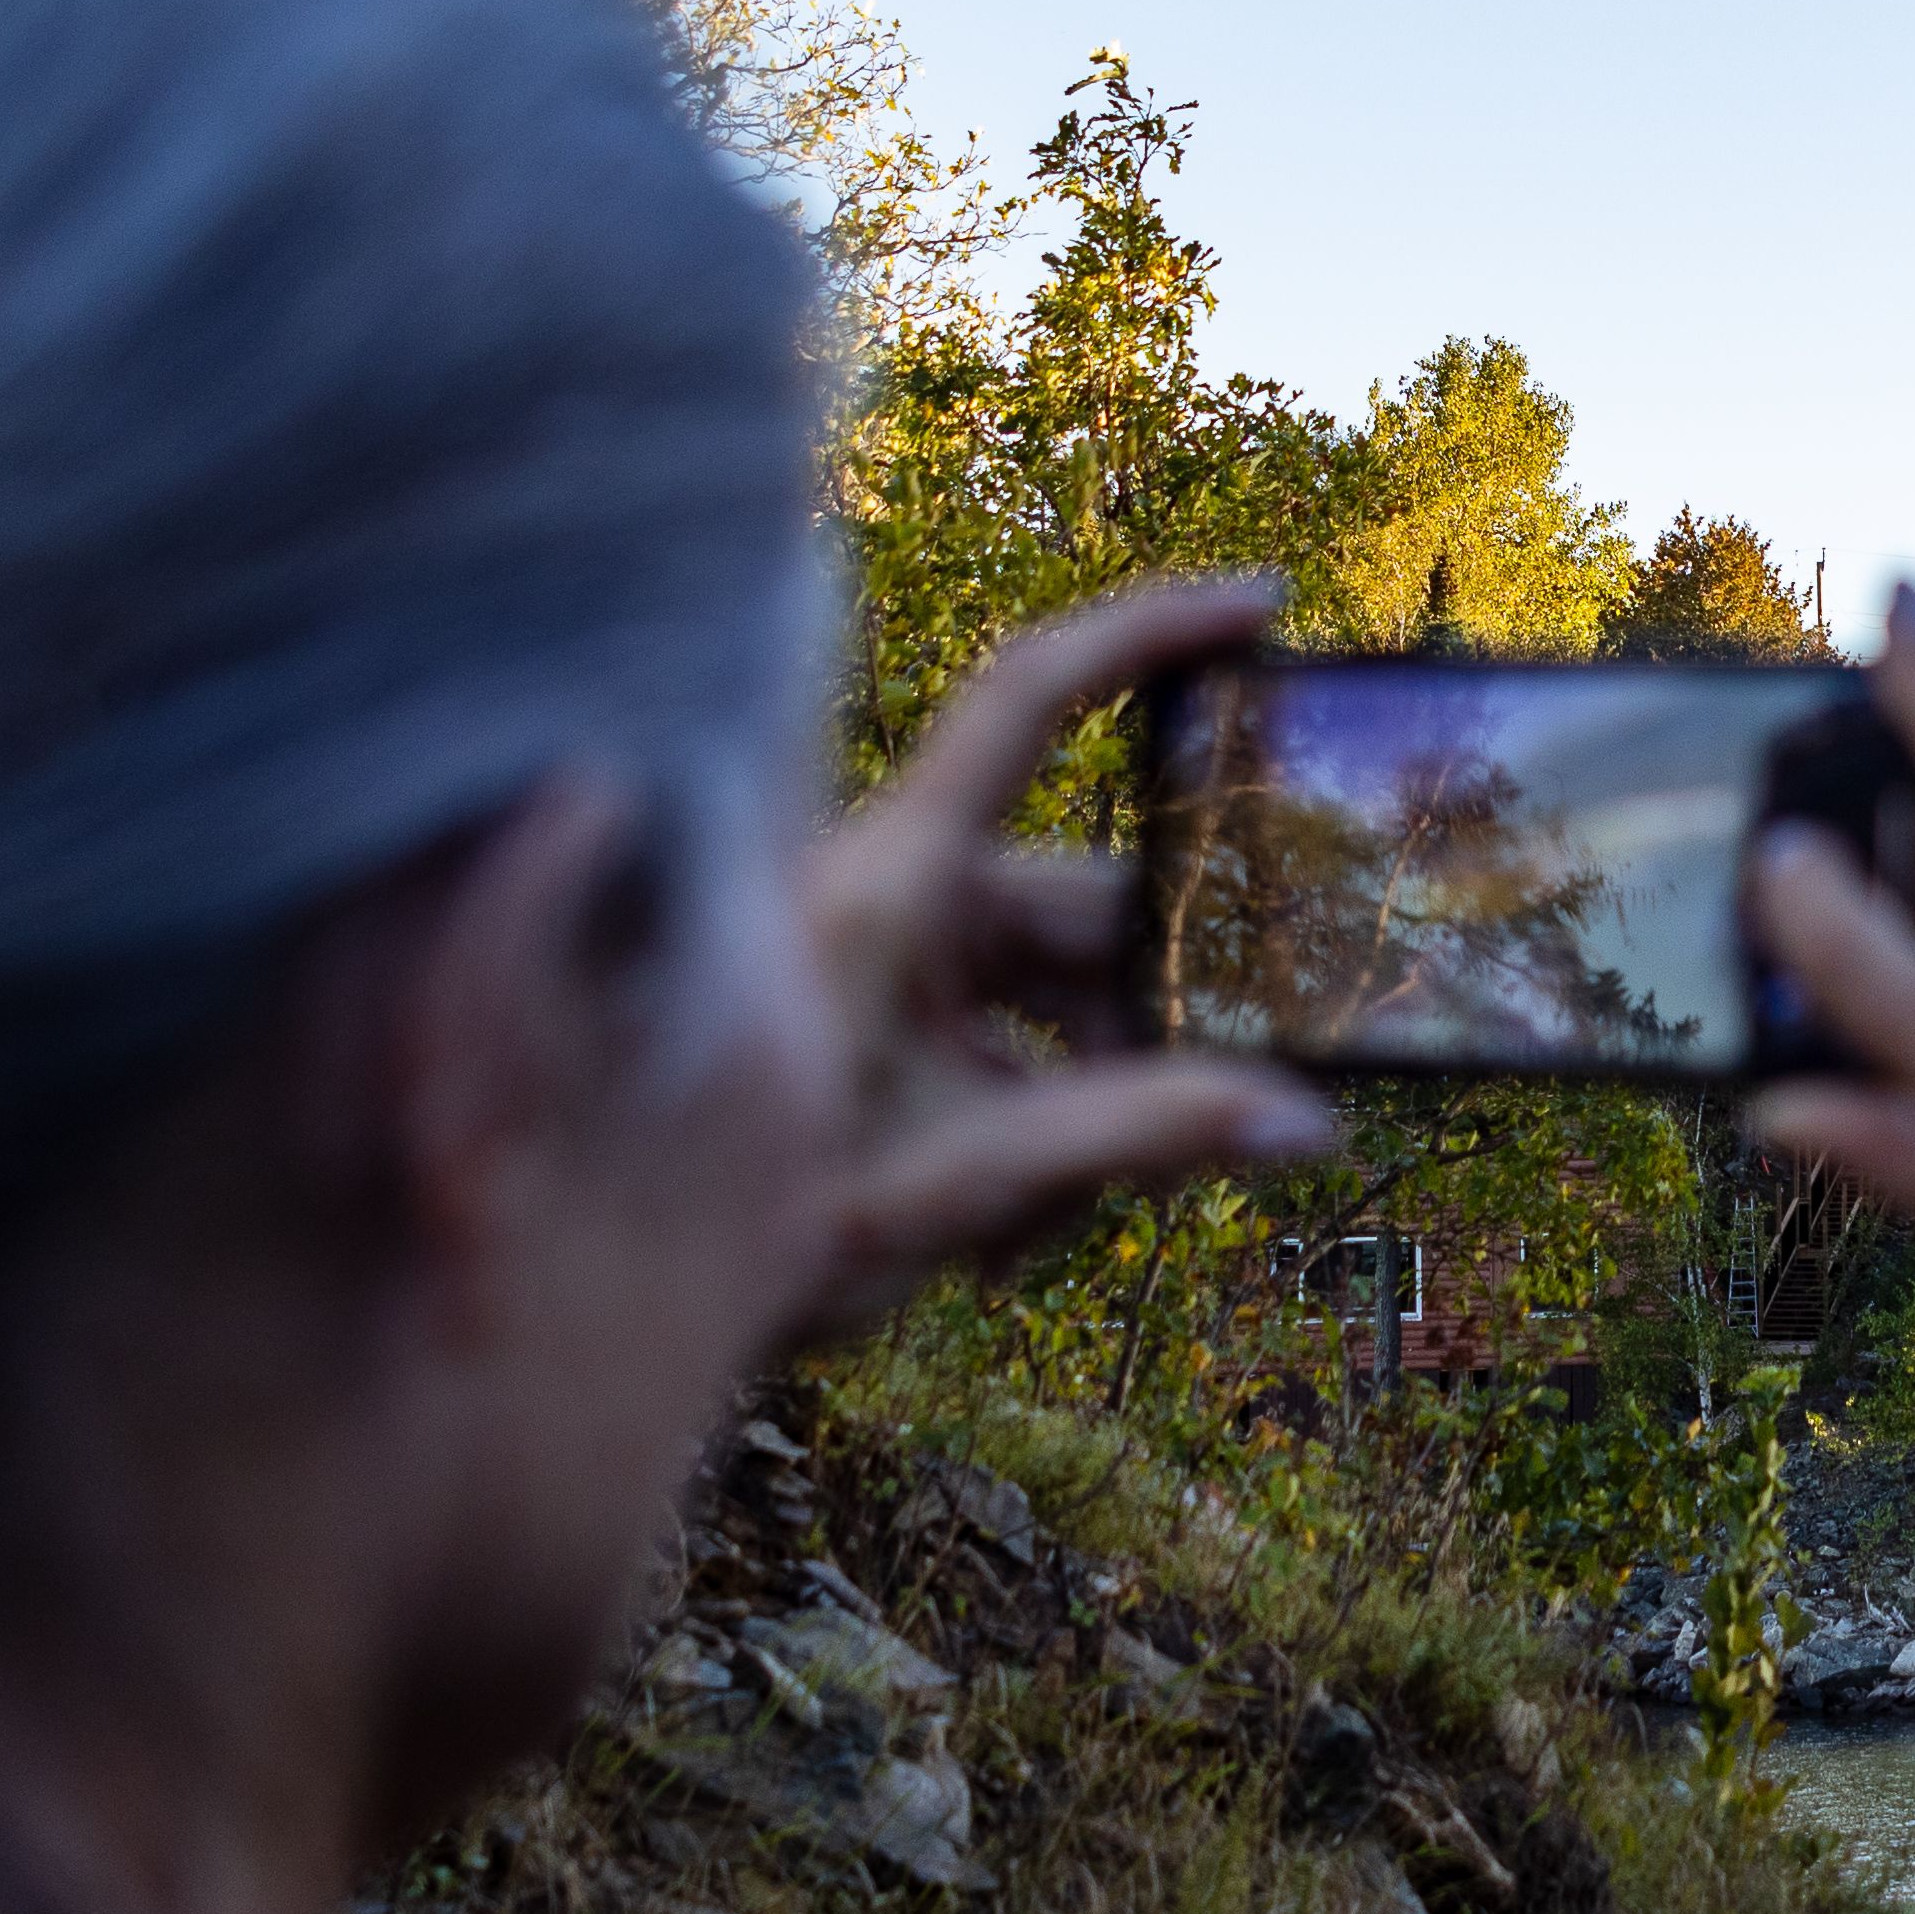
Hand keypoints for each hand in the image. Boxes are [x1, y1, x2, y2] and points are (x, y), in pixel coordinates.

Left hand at [790, 579, 1330, 1341]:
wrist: (608, 1308)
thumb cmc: (743, 1223)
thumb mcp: (958, 1182)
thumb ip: (1135, 1141)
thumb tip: (1305, 1123)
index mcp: (894, 883)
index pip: (1028, 701)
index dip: (1145, 633)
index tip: (1263, 605)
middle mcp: (903, 892)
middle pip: (1093, 907)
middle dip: (1158, 1023)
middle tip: (1217, 1123)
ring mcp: (904, 954)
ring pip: (1069, 991)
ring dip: (1096, 1101)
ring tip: (1044, 1229)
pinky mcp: (902, 1014)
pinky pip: (1023, 1039)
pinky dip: (1041, 1124)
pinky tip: (1009, 1235)